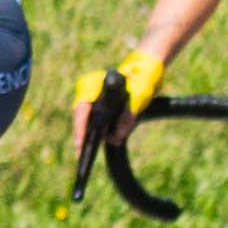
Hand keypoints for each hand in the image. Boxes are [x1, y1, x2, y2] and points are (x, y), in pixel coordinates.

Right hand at [68, 52, 155, 190]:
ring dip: (97, 136)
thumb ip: (129, 115)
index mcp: (93, 84)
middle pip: (82, 119)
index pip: (81, 109)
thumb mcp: (140, 96)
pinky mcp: (103, 108)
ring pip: (90, 123)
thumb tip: (116, 137)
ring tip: (93, 152)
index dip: (80, 128)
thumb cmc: (142, 77)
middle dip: (85, 137)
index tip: (79, 145)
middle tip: (82, 156)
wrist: (148, 71)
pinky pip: (99, 124)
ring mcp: (95, 100)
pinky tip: (110, 140)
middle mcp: (90, 93)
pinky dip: (104, 133)